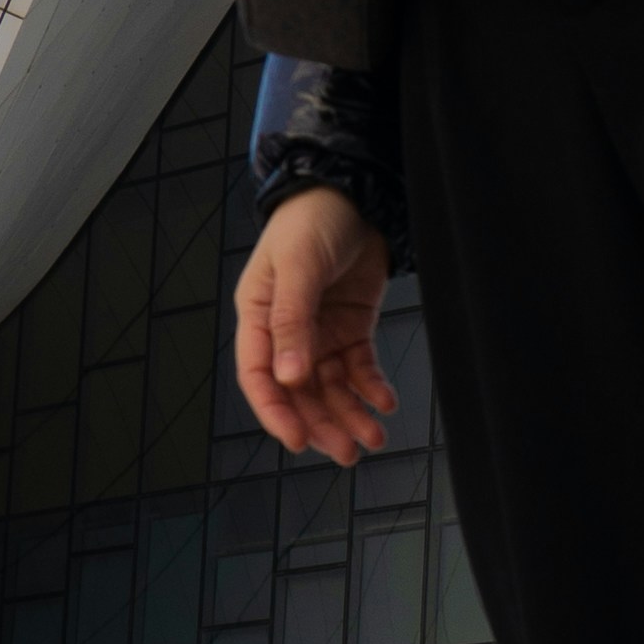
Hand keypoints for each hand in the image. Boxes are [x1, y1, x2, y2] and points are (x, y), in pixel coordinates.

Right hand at [235, 187, 396, 463]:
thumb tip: (288, 375)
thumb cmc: (311, 219)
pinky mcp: (351, 327)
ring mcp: (320, 332)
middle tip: (346, 451)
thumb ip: (292, 321)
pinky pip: (359, 368)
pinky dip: (371, 388)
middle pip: (299, 391)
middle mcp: (287, 331)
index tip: (298, 440)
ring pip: (331, 387)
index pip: (260, 376)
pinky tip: (384, 402)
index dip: (277, 411)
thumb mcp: (298, 267)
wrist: (354, 193)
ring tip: (372, 437)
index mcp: (259, 316)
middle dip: (322, 423)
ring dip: (349, 414)